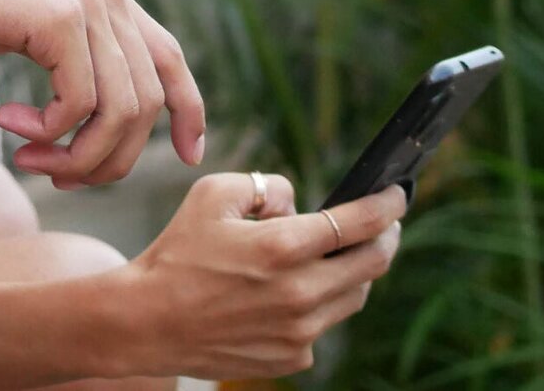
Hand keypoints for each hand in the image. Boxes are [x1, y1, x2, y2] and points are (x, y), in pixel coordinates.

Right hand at [0, 0, 206, 186]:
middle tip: (58, 176)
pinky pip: (79, 104)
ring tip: (28, 158)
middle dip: (108, 156)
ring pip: (120, 111)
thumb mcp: (24, 19)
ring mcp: (88, 3)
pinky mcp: (61, 20)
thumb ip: (62, 49)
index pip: (168, 56)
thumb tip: (82, 108)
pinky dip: (48, 130)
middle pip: (145, 102)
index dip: (188, 108)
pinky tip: (6, 122)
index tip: (190, 153)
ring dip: (77, 154)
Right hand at [115, 173, 405, 379]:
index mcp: (281, 248)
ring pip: (354, 296)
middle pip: (373, 264)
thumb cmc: (176, 255)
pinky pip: (324, 326)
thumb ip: (265, 186)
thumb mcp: (211, 196)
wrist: (147, 320)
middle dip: (385, 238)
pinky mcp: (292, 357)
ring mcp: (300, 331)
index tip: (396, 195)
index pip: (359, 223)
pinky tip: (287, 295)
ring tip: (329, 257)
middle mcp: (299, 293)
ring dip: (351, 272)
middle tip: (382, 225)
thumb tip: (298, 201)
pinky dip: (318, 305)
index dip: (387, 205)